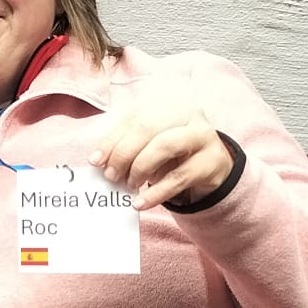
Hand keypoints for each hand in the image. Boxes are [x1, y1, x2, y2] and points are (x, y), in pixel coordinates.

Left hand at [89, 98, 231, 211]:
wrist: (212, 167)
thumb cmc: (173, 154)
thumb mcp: (149, 145)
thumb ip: (126, 146)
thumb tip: (99, 161)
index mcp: (167, 104)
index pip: (133, 118)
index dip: (111, 140)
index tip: (95, 161)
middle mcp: (187, 113)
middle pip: (148, 127)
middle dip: (124, 153)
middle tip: (111, 175)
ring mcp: (203, 135)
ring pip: (165, 145)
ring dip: (140, 167)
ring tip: (128, 185)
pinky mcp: (212, 161)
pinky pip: (179, 177)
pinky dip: (156, 193)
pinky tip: (140, 203)